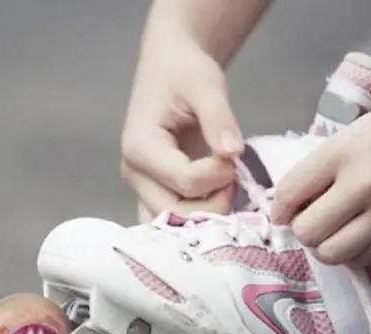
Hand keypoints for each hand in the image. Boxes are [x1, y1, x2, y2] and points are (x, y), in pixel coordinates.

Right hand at [121, 36, 242, 219]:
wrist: (171, 68)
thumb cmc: (184, 72)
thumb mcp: (206, 85)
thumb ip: (219, 118)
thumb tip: (232, 153)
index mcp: (140, 147)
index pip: (185, 182)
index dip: (220, 175)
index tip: (235, 155)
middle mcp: (135, 175)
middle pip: (179, 213)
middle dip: (215, 200)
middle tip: (234, 173)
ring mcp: (143, 190)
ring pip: (176, 227)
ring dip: (209, 215)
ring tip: (226, 184)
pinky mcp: (156, 196)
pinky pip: (176, 224)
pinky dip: (201, 220)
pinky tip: (220, 201)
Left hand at [271, 95, 370, 265]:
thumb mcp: (358, 132)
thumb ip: (324, 165)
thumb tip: (292, 201)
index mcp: (343, 153)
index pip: (289, 194)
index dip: (280, 208)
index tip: (286, 211)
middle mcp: (363, 186)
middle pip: (307, 233)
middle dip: (303, 231)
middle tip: (314, 223)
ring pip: (334, 254)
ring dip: (327, 248)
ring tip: (337, 234)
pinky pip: (369, 258)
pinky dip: (357, 253)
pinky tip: (364, 237)